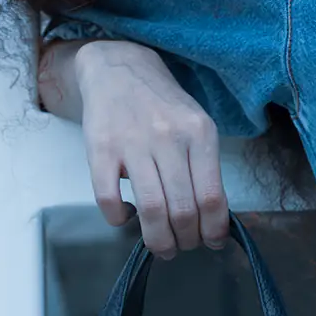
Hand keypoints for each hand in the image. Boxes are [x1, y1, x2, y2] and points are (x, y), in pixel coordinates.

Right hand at [38, 38, 228, 257]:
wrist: (119, 69)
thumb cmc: (163, 105)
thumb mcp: (196, 126)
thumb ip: (205, 167)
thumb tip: (213, 219)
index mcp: (200, 133)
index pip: (212, 197)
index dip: (214, 230)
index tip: (212, 242)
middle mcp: (169, 137)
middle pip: (184, 209)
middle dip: (186, 240)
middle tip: (183, 246)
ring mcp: (133, 143)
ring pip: (152, 209)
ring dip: (158, 239)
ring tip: (161, 246)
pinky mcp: (101, 149)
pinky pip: (109, 198)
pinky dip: (119, 219)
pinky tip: (126, 217)